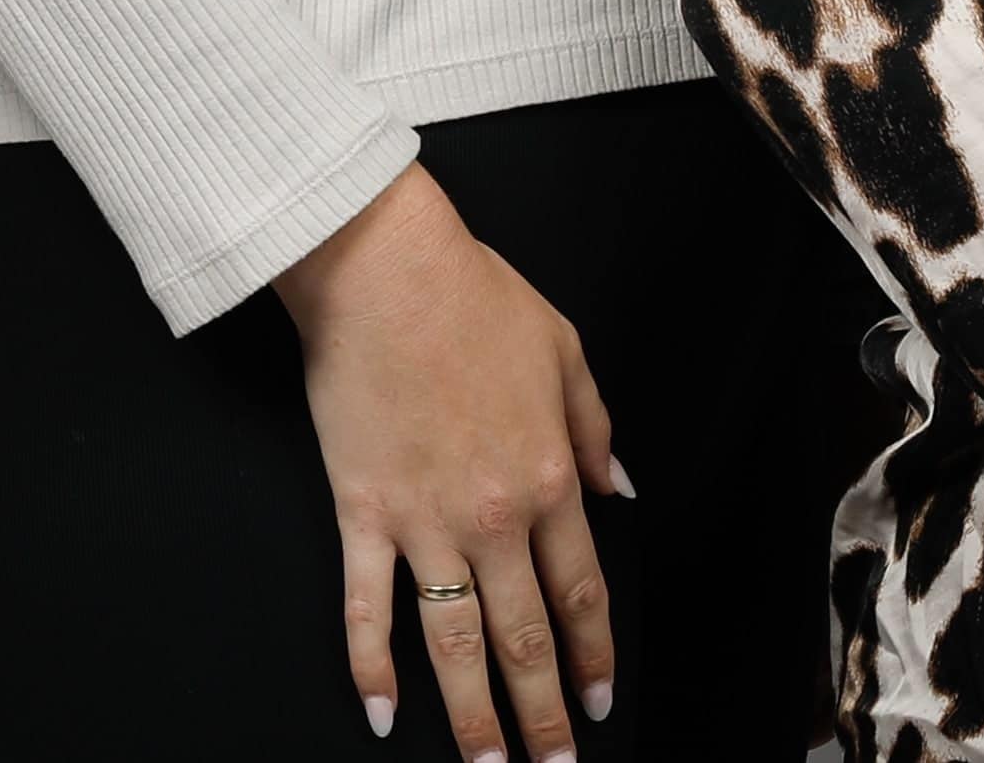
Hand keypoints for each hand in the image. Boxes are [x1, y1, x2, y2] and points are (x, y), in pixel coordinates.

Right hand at [278, 164, 620, 760]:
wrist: (384, 267)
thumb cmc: (472, 295)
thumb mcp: (565, 352)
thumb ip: (596, 428)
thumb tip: (621, 490)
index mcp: (551, 476)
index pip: (580, 591)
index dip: (593, 655)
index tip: (600, 701)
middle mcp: (494, 515)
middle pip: (524, 637)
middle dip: (543, 713)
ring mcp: (424, 521)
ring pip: (456, 642)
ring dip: (472, 716)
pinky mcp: (361, 512)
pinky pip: (367, 606)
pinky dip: (372, 666)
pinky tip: (381, 714)